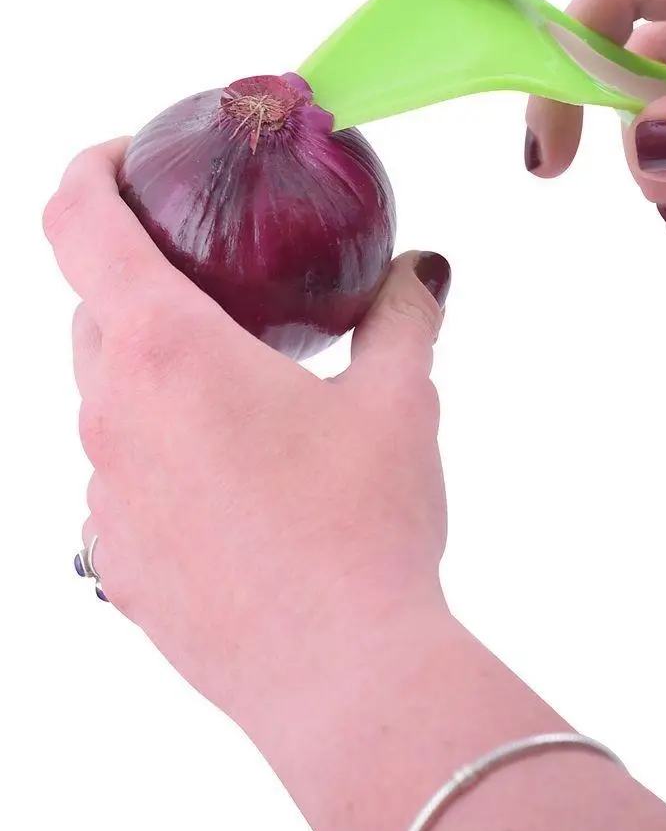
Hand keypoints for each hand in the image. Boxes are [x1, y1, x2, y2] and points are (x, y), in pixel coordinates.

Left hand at [43, 139, 451, 714]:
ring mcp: (103, 498)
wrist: (344, 674)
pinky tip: (238, 484)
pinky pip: (122, 478)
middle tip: (220, 288)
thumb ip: (404, 315)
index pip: (78, 221)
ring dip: (157, 374)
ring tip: (242, 396)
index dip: (91, 169)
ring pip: (106, 400)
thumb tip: (422, 270)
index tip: (123, 156)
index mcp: (166, 353)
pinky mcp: (118, 561)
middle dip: (143, 282)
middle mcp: (111, 417)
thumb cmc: (364, 527)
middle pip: (93, 312)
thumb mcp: (399, 400)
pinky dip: (162, 451)